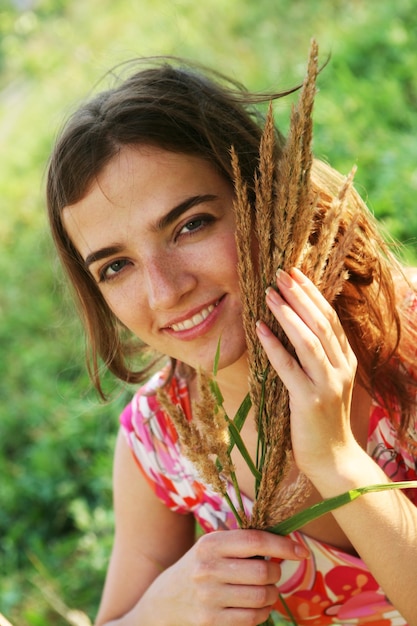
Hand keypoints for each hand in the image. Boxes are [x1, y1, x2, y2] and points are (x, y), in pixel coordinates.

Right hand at [139, 528, 308, 625]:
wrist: (162, 604)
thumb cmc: (196, 570)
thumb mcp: (210, 549)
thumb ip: (241, 545)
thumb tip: (284, 544)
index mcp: (210, 544)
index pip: (255, 540)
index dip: (283, 544)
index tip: (301, 551)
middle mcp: (208, 569)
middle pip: (264, 571)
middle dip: (276, 573)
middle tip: (272, 573)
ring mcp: (209, 598)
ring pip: (262, 597)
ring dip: (272, 595)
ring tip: (265, 591)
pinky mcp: (211, 623)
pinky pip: (253, 619)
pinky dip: (262, 614)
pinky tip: (257, 608)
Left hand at [255, 267, 358, 481]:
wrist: (332, 459)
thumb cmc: (322, 420)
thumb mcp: (325, 382)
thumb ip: (316, 357)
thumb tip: (292, 326)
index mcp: (345, 360)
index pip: (330, 318)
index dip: (313, 294)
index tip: (295, 274)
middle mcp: (341, 368)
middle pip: (321, 323)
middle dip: (301, 295)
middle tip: (282, 273)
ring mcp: (327, 385)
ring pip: (309, 340)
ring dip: (288, 314)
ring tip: (270, 293)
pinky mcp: (309, 401)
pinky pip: (289, 367)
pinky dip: (274, 346)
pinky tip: (260, 328)